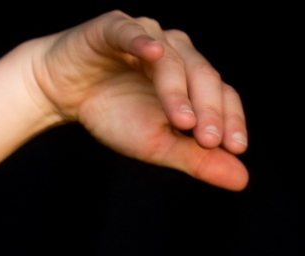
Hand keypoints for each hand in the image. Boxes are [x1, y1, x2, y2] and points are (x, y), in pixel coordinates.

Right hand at [0, 11, 247, 190]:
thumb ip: (196, 159)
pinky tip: (152, 54)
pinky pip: (131, 31)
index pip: (221, 94)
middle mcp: (176, 51)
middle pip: (202, 74)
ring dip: (178, 89)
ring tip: (181, 121)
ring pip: (171, 58)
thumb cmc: (112, 114)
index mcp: (191, 78)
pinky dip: (142, 42)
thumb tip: (241, 179)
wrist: (63, 92)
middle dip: (208, 109)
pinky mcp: (113, 27)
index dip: (230, 119)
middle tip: (207, 140)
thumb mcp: (156, 146)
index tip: (235, 148)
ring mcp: (146, 35)